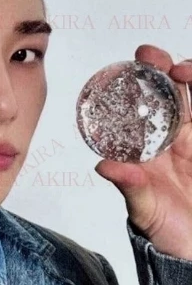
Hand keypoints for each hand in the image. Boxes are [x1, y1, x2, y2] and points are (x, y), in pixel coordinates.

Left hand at [95, 44, 191, 259]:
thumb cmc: (165, 227)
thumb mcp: (144, 206)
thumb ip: (130, 186)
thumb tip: (104, 166)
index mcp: (148, 146)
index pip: (142, 107)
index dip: (137, 85)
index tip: (131, 68)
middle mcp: (171, 137)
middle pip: (170, 94)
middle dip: (163, 70)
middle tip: (155, 59)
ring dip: (190, 78)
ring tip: (183, 70)